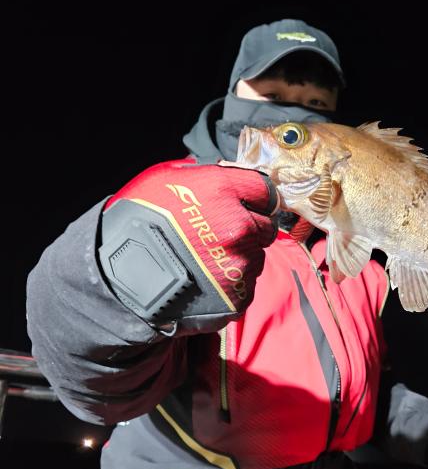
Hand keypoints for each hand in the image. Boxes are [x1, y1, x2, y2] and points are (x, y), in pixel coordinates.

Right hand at [99, 163, 278, 329]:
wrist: (119, 276)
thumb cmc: (136, 222)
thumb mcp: (162, 178)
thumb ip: (201, 174)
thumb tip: (223, 172)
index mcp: (224, 191)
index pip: (266, 191)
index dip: (255, 198)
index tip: (246, 205)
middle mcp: (239, 227)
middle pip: (266, 226)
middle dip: (249, 228)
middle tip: (220, 235)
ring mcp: (240, 264)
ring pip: (256, 257)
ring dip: (240, 257)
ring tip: (206, 260)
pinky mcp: (237, 296)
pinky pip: (246, 286)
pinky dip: (231, 283)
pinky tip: (205, 280)